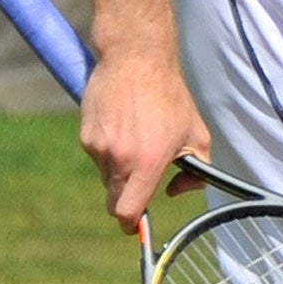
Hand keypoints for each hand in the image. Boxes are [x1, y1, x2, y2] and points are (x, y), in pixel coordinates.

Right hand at [78, 49, 210, 232]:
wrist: (136, 59)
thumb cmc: (170, 95)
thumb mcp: (196, 131)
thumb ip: (197, 168)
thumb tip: (176, 191)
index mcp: (149, 161)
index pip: (128, 211)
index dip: (131, 224)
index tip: (136, 224)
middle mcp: (120, 158)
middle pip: (114, 201)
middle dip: (127, 199)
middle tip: (141, 181)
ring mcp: (99, 147)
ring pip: (106, 177)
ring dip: (119, 170)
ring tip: (136, 139)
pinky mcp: (86, 136)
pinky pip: (97, 156)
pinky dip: (108, 150)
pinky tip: (122, 126)